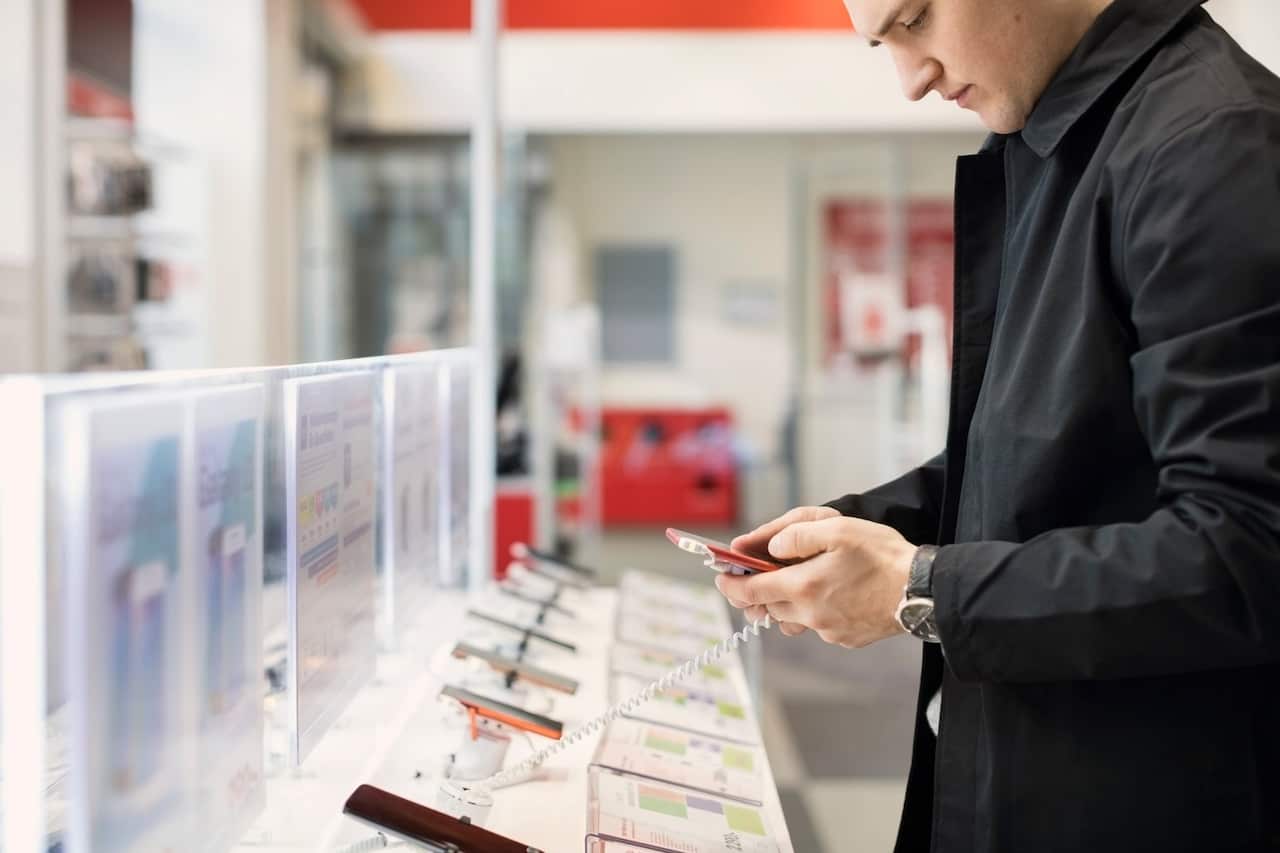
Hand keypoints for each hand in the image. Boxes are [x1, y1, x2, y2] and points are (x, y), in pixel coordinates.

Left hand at [716, 516, 916, 647]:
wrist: (923, 591)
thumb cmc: (883, 557)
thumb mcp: (838, 530)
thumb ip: (797, 536)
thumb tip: (772, 548)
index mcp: (804, 586)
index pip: (752, 591)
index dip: (731, 585)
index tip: (721, 578)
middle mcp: (810, 614)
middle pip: (768, 607)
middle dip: (756, 593)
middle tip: (753, 577)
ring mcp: (828, 630)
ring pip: (791, 619)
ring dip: (784, 603)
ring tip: (793, 584)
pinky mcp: (845, 638)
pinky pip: (817, 625)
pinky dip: (812, 611)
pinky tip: (828, 595)